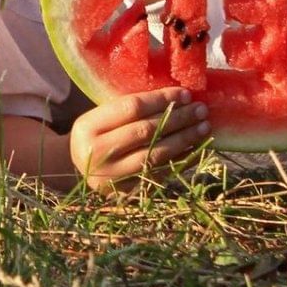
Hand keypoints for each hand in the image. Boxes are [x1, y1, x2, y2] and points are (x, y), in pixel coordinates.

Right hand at [68, 88, 209, 189]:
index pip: (131, 107)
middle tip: (200, 109)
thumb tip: (175, 97)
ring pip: (157, 154)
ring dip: (184, 139)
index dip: (161, 99)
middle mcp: (98, 153)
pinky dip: (182, 160)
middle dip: (178, 118)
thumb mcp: (101, 118)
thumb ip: (128, 109)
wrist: (82, 171)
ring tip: (203, 127)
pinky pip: (162, 173)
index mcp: (88, 127)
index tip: (184, 94)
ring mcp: (113, 176)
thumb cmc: (97, 136)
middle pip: (146, 131)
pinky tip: (197, 148)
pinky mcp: (128, 192)